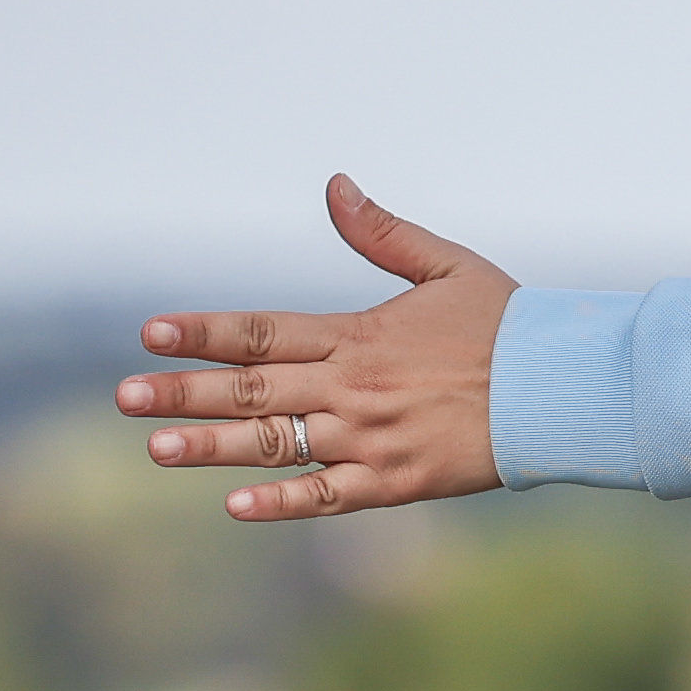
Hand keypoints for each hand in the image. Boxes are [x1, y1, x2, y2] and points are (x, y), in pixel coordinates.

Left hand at [118, 176, 513, 521]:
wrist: (566, 391)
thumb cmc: (511, 326)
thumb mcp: (449, 266)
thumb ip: (383, 234)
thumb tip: (336, 185)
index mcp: (360, 334)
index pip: (262, 331)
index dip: (203, 332)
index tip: (150, 335)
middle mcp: (354, 388)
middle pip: (251, 390)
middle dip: (182, 392)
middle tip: (125, 398)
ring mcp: (372, 438)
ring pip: (276, 443)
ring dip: (211, 447)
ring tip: (154, 449)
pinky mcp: (398, 480)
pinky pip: (327, 495)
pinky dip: (280, 503)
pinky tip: (233, 505)